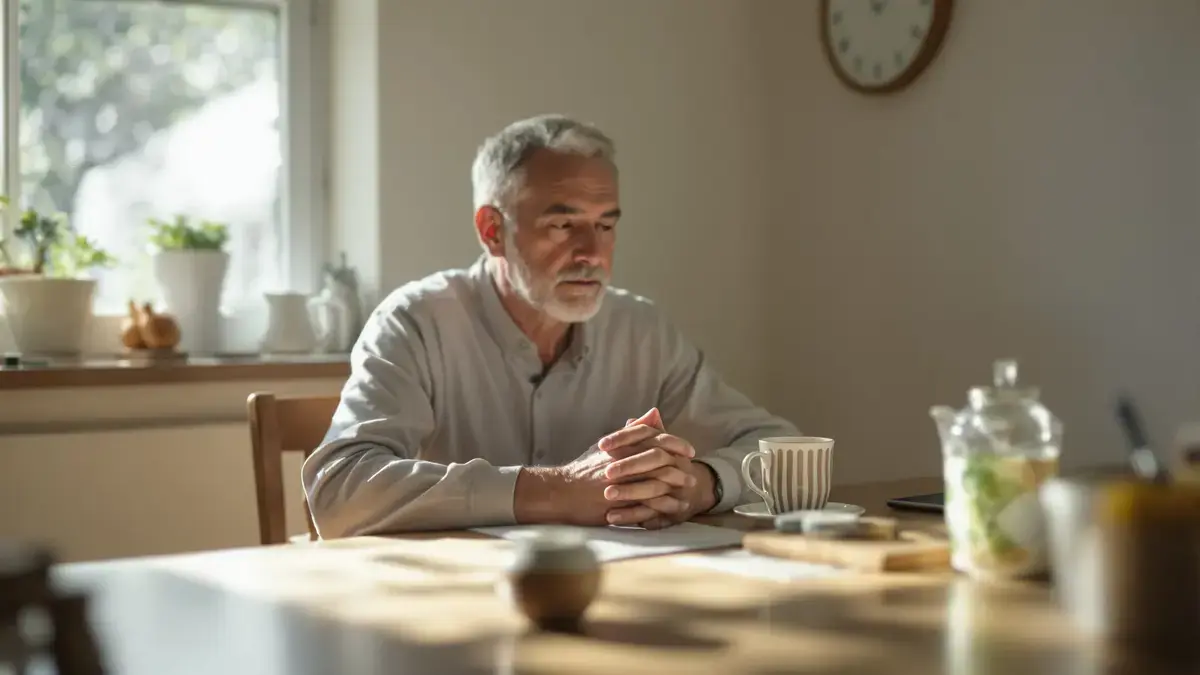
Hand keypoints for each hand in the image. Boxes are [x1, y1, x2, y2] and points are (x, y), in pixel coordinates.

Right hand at [512, 409, 695, 525]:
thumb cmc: (584, 469)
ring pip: (654, 483)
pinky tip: (674, 510)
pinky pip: (645, 505)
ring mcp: (619, 483)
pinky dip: (662, 507)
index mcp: (620, 446)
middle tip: (692, 473)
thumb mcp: (607, 445)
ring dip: (674, 488)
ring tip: (687, 492)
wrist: (561, 491)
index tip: (689, 450)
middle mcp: (621, 462)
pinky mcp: (616, 503)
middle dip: (679, 467)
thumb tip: (654, 413)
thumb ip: (633, 430)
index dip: (675, 443)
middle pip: (658, 460)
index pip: (654, 439)